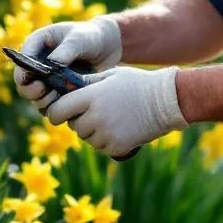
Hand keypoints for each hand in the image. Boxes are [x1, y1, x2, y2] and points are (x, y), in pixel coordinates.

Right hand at [14, 16, 121, 108]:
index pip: (21, 61)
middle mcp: (36, 63)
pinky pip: (49, 105)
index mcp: (36, 44)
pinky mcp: (56, 92)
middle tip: (44, 91)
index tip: (36, 81)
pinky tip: (66, 103)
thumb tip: (51, 66)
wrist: (107, 47)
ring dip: (42, 101)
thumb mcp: (79, 39)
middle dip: (31, 90)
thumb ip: (65, 51)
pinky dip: (54, 107)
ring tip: (57, 96)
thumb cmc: (90, 36)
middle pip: (23, 83)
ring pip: (35, 97)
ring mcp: (46, 79)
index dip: (23, 73)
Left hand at [44, 66, 187, 157]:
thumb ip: (85, 82)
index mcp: (90, 97)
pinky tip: (120, 127)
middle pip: (73, 126)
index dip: (57, 112)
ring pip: (86, 138)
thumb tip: (63, 87)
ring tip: (112, 118)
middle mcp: (95, 118)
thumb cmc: (137, 84)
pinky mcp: (116, 147)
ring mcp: (106, 134)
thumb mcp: (110, 75)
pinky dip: (106, 140)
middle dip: (79, 119)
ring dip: (93, 131)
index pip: (56, 112)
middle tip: (97, 111)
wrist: (166, 101)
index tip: (61, 111)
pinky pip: (101, 147)